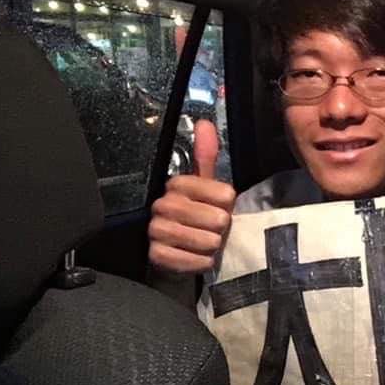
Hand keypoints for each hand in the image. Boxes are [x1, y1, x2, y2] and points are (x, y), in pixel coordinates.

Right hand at [148, 120, 235, 273]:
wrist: (180, 253)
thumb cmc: (198, 217)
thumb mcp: (206, 186)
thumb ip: (206, 156)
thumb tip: (204, 122)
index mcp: (177, 185)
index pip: (223, 193)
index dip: (229, 204)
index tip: (223, 207)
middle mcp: (163, 205)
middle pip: (215, 218)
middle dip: (221, 228)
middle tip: (215, 229)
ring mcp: (156, 230)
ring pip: (203, 240)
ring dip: (212, 245)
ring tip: (208, 243)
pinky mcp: (155, 255)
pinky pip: (190, 260)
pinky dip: (200, 262)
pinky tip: (199, 258)